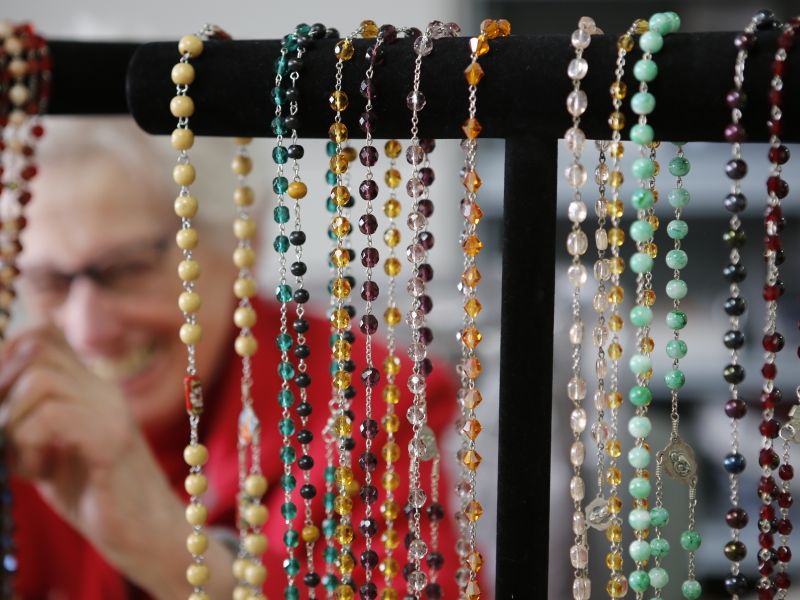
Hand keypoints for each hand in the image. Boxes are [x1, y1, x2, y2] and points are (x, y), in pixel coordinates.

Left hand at [0, 325, 233, 599]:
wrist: (150, 533)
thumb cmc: (97, 496)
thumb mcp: (53, 450)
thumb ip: (29, 421)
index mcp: (90, 387)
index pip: (44, 334)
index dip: (6, 356)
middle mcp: (103, 389)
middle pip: (36, 347)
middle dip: (0, 389)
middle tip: (4, 434)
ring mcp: (111, 411)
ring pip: (40, 380)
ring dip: (13, 422)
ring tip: (22, 458)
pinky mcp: (111, 440)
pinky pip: (52, 417)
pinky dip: (28, 444)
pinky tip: (40, 470)